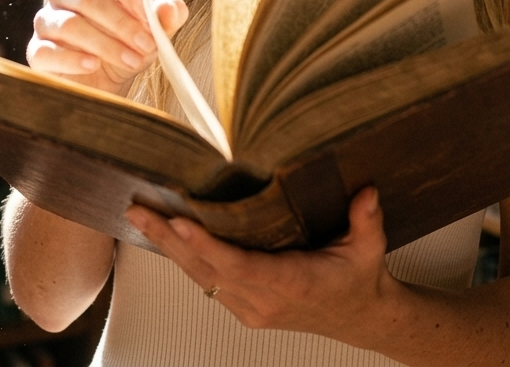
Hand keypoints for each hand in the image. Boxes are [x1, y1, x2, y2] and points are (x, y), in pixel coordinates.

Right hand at [27, 0, 187, 94]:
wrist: (102, 85)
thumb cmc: (126, 45)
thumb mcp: (152, 33)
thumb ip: (164, 17)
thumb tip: (172, 8)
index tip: (149, 16)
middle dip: (122, 23)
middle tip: (147, 45)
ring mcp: (46, 19)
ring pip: (70, 24)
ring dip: (105, 44)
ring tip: (131, 61)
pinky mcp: (36, 50)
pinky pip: (47, 50)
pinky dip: (73, 59)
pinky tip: (94, 65)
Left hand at [126, 187, 399, 343]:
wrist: (361, 317)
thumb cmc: (360, 279)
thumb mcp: (370, 248)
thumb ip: (366, 219)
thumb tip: (366, 192)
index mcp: (292, 283)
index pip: (240, 265)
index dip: (206, 245)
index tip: (180, 223)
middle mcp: (265, 300)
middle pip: (207, 270)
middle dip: (169, 239)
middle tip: (139, 211)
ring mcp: (252, 307)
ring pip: (201, 277)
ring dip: (168, 247)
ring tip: (141, 217)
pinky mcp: (246, 307)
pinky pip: (208, 281)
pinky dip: (184, 258)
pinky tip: (165, 236)